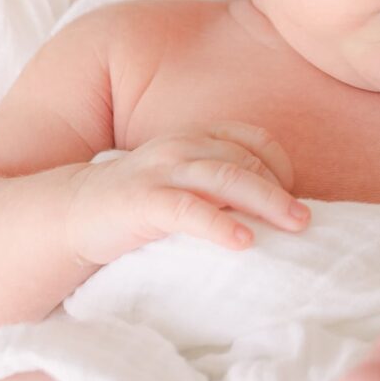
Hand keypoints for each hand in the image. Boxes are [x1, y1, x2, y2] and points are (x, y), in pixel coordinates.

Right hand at [68, 123, 308, 268]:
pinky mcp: (142, 201)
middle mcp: (182, 146)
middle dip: (281, 190)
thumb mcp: (184, 185)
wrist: (72, 213)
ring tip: (294, 226)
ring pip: (226, 177)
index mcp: (195, 138)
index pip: (253, 140)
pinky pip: (188, 210)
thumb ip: (219, 186)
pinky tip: (243, 241)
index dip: (280, 166)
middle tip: (306, 221)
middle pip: (246, 160)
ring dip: (266, 200)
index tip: (293, 198)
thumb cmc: (138, 205)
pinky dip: (219, 223)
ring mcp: (162, 171)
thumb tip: (274, 211)